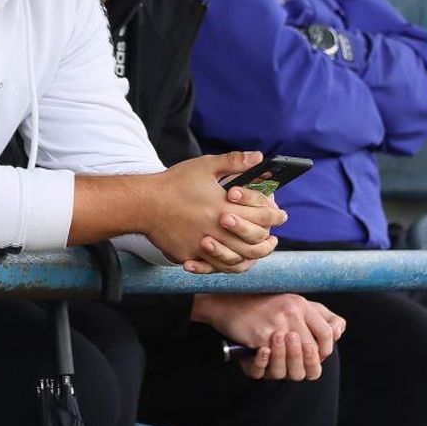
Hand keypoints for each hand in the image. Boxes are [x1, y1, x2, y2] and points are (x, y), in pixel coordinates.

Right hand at [144, 152, 285, 273]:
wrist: (144, 204)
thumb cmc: (175, 183)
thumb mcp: (206, 166)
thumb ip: (234, 162)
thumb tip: (259, 157)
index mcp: (223, 207)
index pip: (260, 216)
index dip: (275, 216)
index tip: (282, 215)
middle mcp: (216, 229)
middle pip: (252, 242)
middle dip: (268, 240)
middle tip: (274, 238)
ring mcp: (202, 246)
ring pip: (236, 260)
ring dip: (252, 257)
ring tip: (258, 252)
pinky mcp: (189, 256)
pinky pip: (213, 268)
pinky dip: (227, 266)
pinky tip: (233, 262)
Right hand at [193, 293, 345, 380]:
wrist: (228, 300)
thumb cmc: (263, 305)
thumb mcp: (293, 303)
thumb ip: (319, 316)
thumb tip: (338, 333)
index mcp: (301, 304)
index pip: (327, 334)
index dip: (324, 350)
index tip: (314, 354)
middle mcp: (291, 312)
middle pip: (312, 350)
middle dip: (306, 362)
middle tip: (297, 364)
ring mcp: (276, 324)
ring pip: (294, 360)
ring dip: (289, 365)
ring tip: (283, 364)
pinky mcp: (260, 335)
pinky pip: (272, 360)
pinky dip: (269, 364)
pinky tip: (266, 356)